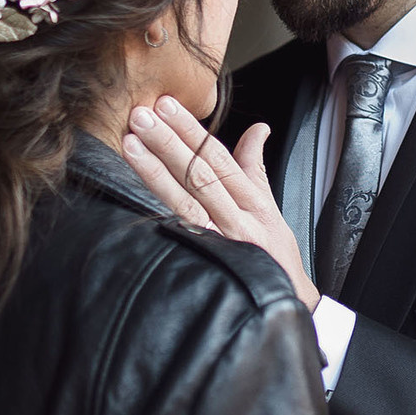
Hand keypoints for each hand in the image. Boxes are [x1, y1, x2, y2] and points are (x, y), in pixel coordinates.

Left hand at [120, 97, 319, 310]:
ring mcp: (221, 245)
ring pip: (185, 202)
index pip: (218, 158)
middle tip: (141, 114)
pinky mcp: (207, 267)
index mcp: (254, 204)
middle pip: (199, 174)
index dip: (191, 130)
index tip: (167, 105)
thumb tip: (257, 129)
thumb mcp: (271, 211)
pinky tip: (133, 197)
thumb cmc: (275, 259)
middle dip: (168, 141)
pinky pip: (180, 238)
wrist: (284, 309)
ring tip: (131, 144)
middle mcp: (238, 222)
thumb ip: (255, 169)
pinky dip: (159, 217)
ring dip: (155, 171)